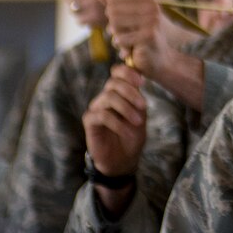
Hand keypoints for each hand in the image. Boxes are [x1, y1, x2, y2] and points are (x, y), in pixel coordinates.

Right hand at [83, 65, 146, 183]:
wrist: (123, 159)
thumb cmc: (132, 136)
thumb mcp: (140, 115)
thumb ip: (138, 98)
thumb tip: (140, 79)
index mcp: (118, 93)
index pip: (117, 72)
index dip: (128, 72)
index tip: (142, 82)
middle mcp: (105, 98)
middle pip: (113, 82)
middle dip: (131, 92)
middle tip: (143, 106)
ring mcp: (96, 108)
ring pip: (109, 97)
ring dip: (127, 109)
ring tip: (138, 123)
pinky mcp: (89, 121)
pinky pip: (102, 115)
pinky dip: (118, 123)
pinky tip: (127, 132)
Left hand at [106, 0, 186, 79]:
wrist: (160, 59)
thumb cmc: (139, 36)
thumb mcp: (124, 14)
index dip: (113, 14)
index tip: (128, 24)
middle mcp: (152, 5)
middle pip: (112, 11)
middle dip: (114, 26)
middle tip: (128, 35)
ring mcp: (152, 20)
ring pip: (114, 24)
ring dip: (117, 37)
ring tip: (129, 42)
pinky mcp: (149, 35)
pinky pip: (120, 39)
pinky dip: (121, 47)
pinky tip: (132, 50)